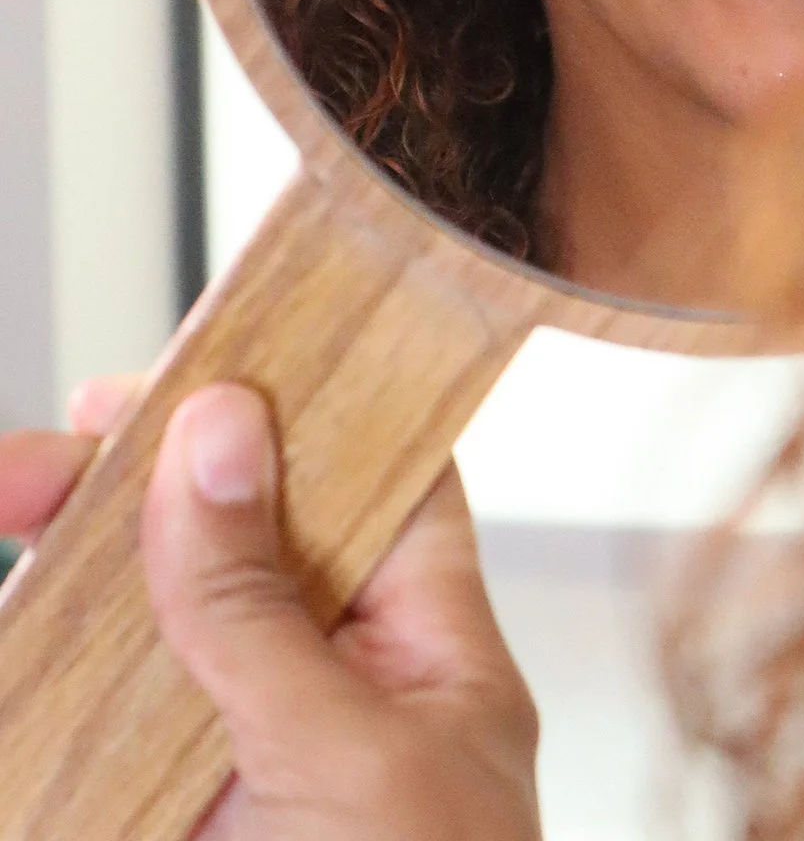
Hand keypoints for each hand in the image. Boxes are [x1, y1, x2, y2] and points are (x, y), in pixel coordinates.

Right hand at [0, 380, 540, 840]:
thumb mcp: (353, 766)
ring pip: (159, 617)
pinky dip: (46, 669)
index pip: (379, 471)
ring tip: (11, 499)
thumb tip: (218, 432)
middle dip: (146, 476)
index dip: (304, 396)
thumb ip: (266, 608)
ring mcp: (247, 746)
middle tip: (50, 447)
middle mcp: (337, 677)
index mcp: (426, 641)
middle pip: (242, 532)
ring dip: (78, 561)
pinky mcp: (166, 805)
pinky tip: (17, 619)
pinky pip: (102, 714)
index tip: (209, 344)